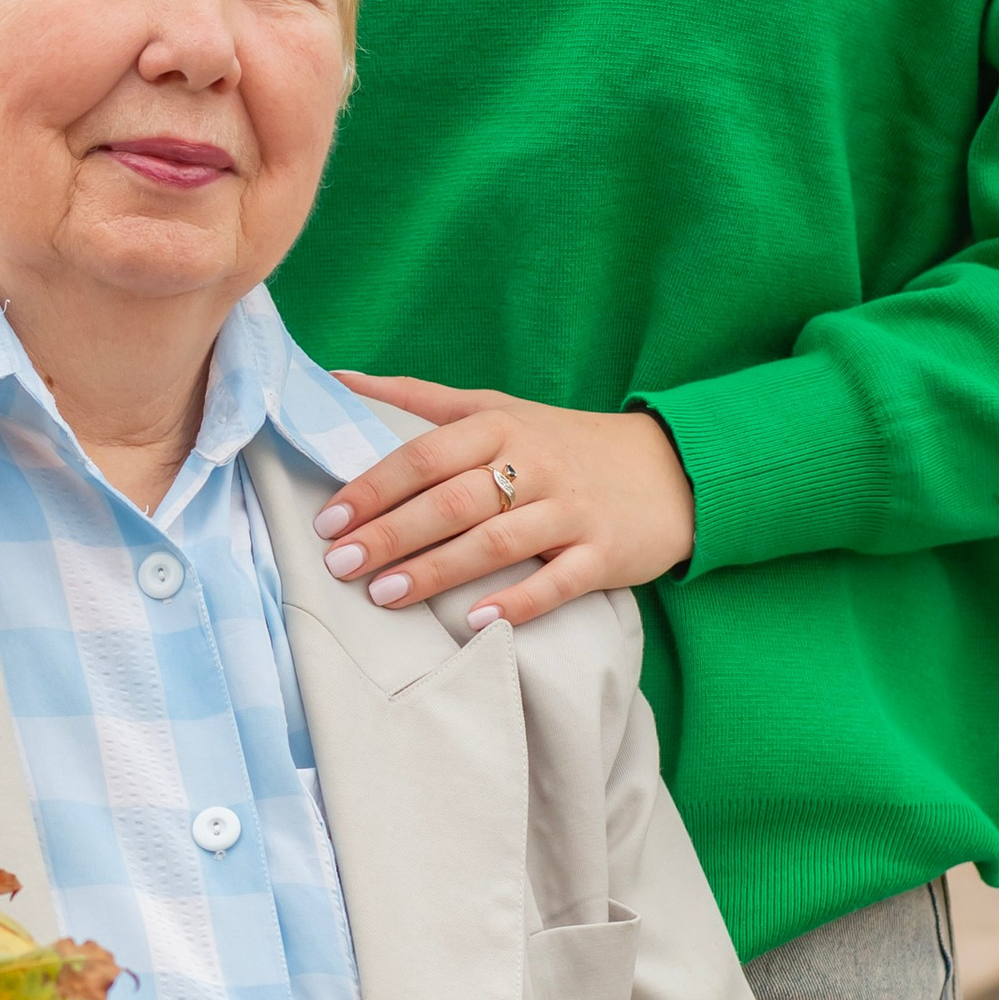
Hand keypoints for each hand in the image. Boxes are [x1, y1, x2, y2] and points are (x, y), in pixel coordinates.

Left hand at [317, 379, 693, 628]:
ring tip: (383, 595)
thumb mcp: (498, 409)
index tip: (329, 518)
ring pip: (496, 541)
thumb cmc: (562, 443)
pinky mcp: (603, 554)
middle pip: (452, 500)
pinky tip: (474, 621)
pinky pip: (557, 582)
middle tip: (340, 563)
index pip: (425, 454)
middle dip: (391, 533)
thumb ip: (420, 399)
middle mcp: (533, 464)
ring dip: (436, 570)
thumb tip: (338, 379)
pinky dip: (516, 602)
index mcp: (501, 426)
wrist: (669, 468)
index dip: (374, 487)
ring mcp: (570, 510)